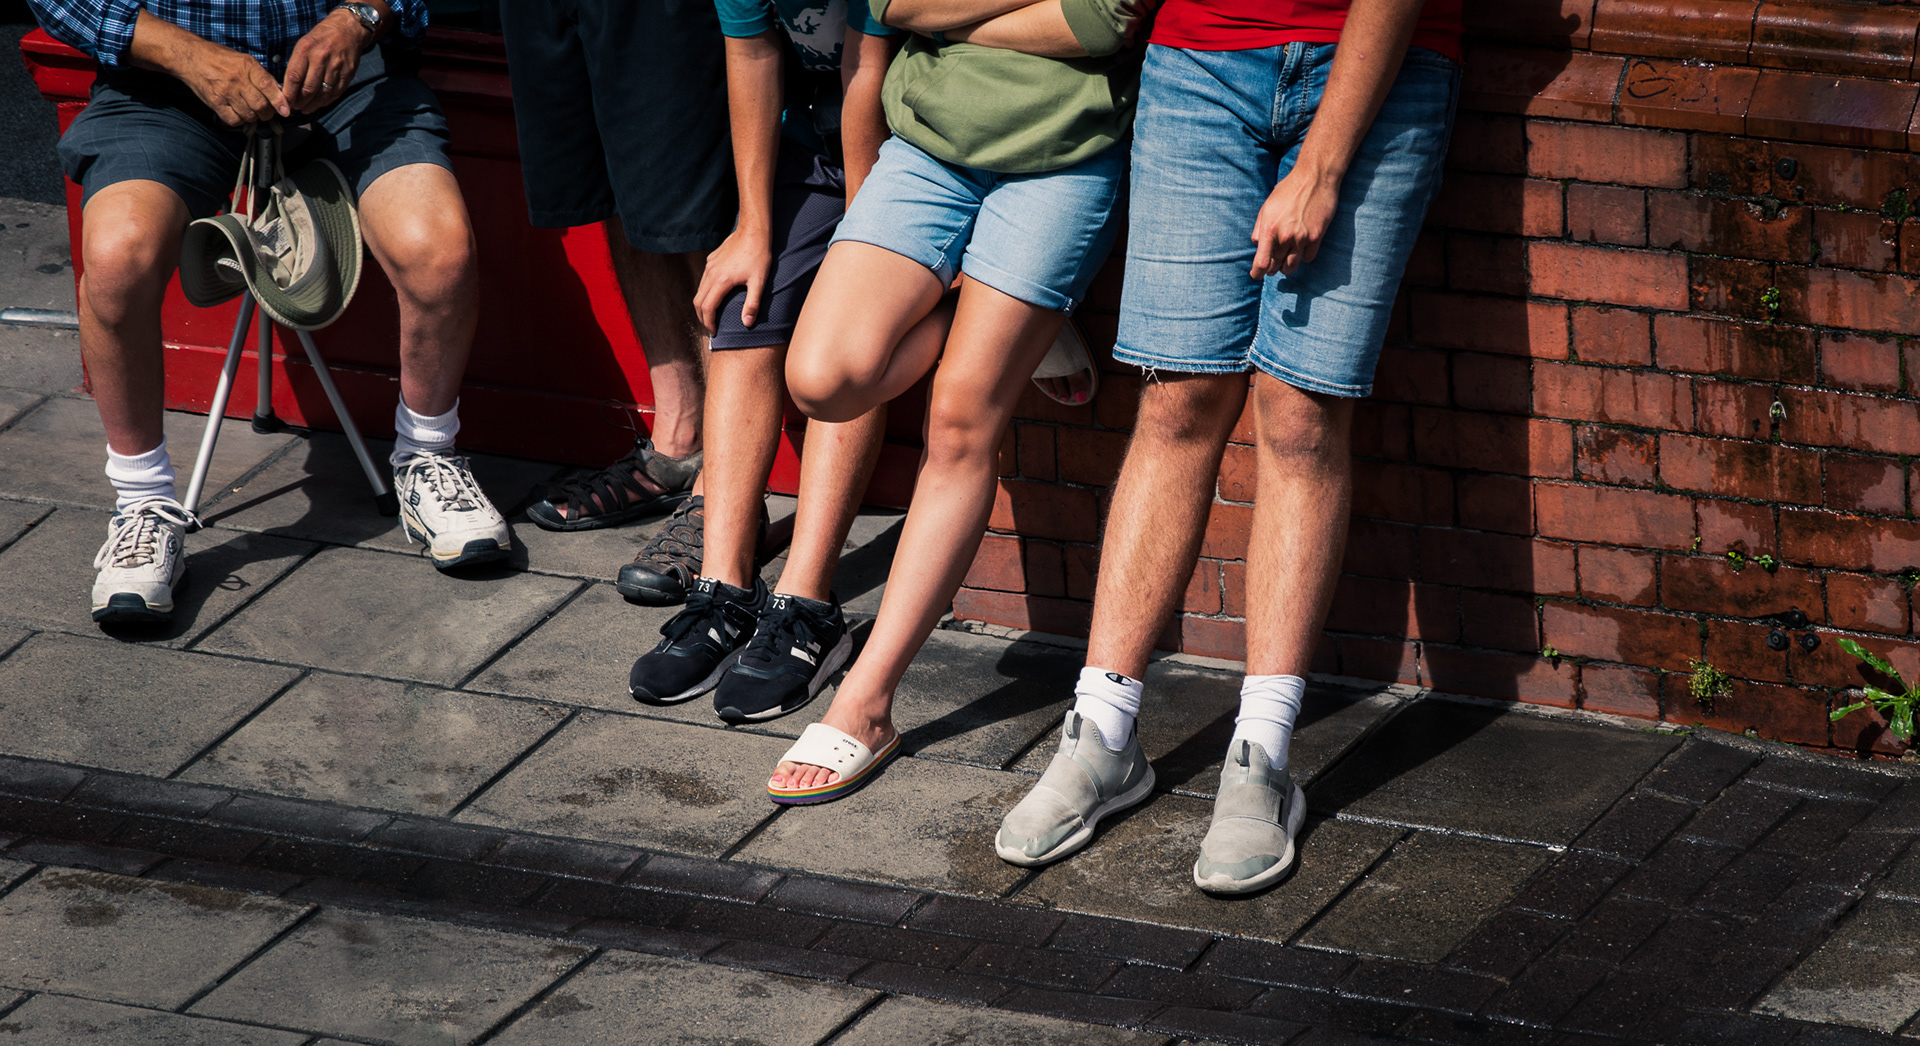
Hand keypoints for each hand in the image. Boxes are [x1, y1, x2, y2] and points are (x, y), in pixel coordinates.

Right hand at [182, 43, 287, 126]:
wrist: (191, 57)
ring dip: (254, 117)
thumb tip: (279, 92)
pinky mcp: (215, 102)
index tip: (285, 110)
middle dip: (267, 113)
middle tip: (266, 112)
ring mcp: (225, 91)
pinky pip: (233, 120)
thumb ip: (261, 75)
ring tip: (251, 110)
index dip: (279, 101)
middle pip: (261, 105)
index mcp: (247, 66)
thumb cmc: (220, 58)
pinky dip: (240, 120)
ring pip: (249, 115)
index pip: (268, 86)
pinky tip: (239, 113)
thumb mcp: (244, 59)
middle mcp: (237, 79)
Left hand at [282, 9, 368, 112]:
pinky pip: (335, 93)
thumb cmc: (321, 37)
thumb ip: (296, 64)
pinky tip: (319, 104)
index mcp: (306, 49)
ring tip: (305, 109)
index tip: (284, 102)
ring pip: (322, 94)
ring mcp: (337, 67)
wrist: (348, 29)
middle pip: (308, 89)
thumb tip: (288, 87)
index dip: (288, 94)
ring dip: (312, 105)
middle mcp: (322, 58)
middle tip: (294, 108)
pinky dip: (326, 101)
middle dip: (299, 102)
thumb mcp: (304, 44)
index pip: (294, 77)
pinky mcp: (348, 73)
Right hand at [693, 225, 774, 333]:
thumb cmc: (759, 255)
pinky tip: (715, 295)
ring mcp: (710, 265)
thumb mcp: (759, 281)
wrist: (753, 230)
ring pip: (699, 290)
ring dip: (703, 305)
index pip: (708, 308)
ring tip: (711, 315)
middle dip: (702, 317)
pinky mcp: (711, 259)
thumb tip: (747, 324)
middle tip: (710, 327)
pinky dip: (705, 292)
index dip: (709, 323)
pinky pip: (704, 279)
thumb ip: (752, 304)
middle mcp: (711, 273)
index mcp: (721, 281)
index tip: (714, 332)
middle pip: (698, 301)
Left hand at [1249, 163, 1340, 278]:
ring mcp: (1302, 238)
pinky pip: (1308, 258)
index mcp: (1269, 229)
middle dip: (1271, 269)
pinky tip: (1301, 251)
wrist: (1315, 178)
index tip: (1256, 275)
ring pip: (1292, 265)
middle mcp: (1285, 237)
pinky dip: (1303, 257)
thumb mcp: (1267, 206)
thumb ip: (1259, 228)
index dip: (1257, 273)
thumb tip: (1256, 244)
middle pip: (1276, 266)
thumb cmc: (1288, 189)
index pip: (1261, 262)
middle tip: (1271, 267)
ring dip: (1286, 267)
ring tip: (1284, 264)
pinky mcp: (1317, 237)